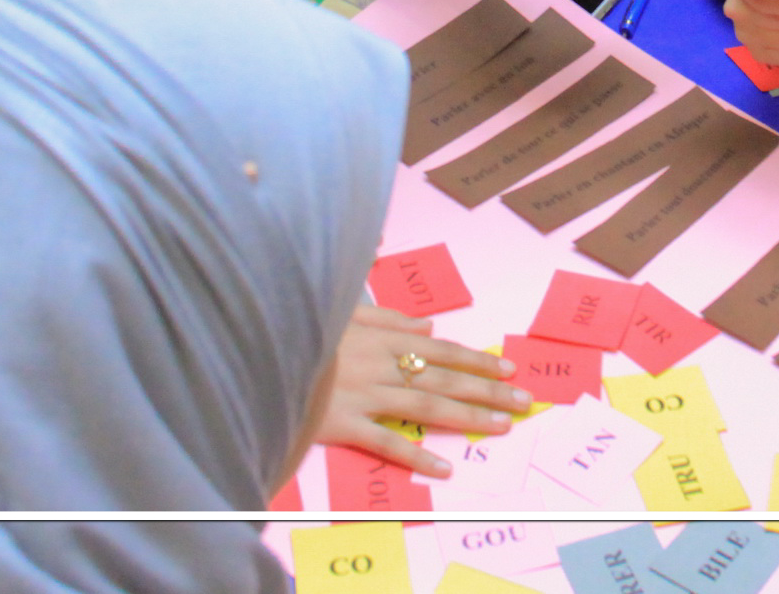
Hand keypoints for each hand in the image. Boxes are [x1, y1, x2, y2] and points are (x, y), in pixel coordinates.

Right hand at [313, 306, 533, 475]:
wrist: (256, 347)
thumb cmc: (300, 327)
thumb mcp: (344, 311)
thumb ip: (388, 318)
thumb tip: (428, 325)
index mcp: (382, 337)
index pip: (441, 349)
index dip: (475, 360)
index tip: (507, 369)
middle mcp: (380, 365)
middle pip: (443, 378)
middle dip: (486, 390)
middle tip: (522, 401)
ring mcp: (363, 394)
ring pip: (425, 406)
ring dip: (466, 416)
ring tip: (500, 426)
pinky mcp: (342, 423)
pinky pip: (385, 442)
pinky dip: (416, 454)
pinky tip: (445, 467)